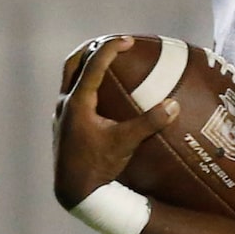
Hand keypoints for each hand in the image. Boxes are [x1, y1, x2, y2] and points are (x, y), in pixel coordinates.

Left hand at [54, 34, 176, 208]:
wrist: (75, 192)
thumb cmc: (98, 167)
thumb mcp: (125, 143)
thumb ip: (149, 123)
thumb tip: (174, 106)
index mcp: (77, 102)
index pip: (93, 64)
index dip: (111, 48)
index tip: (128, 41)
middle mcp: (64, 103)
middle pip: (73, 63)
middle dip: (91, 48)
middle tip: (112, 43)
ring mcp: (61, 115)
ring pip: (69, 79)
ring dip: (86, 66)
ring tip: (106, 62)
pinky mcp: (63, 126)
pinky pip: (72, 95)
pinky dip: (85, 85)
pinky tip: (101, 95)